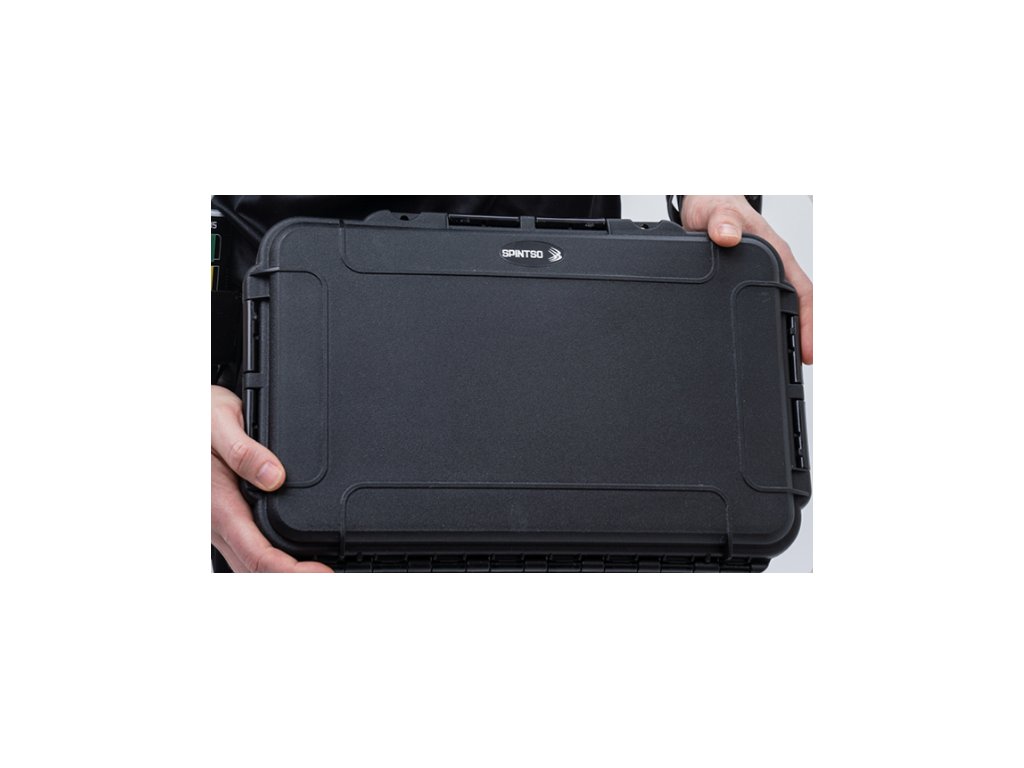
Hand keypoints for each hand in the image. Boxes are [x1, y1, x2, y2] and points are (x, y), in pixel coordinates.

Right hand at [211, 385, 331, 571]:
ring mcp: (220, 526)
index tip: (321, 572)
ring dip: (284, 575)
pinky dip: (275, 562)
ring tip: (321, 572)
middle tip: (332, 576)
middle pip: (256, 569)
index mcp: (216, 504)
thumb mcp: (220, 422)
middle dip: (294, 580)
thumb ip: (243, 451)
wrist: (184, 416)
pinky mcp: (227, 521)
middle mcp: (216, 522)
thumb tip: (274, 476)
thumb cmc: (200, 417)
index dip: (290, 571)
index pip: (256, 553)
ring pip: (251, 566)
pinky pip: (248, 551)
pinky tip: (298, 559)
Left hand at [682, 195, 812, 363]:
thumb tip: (726, 235)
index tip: (808, 349)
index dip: (809, 323)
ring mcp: (757, 278)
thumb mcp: (716, 210)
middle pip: (795, 307)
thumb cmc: (715, 203)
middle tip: (798, 367)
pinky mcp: (740, 283)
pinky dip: (759, 327)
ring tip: (778, 365)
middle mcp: (771, 268)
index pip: (802, 292)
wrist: (702, 202)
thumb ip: (722, 220)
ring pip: (777, 310)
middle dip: (800, 338)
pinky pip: (756, 307)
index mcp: (774, 254)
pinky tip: (749, 346)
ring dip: (782, 336)